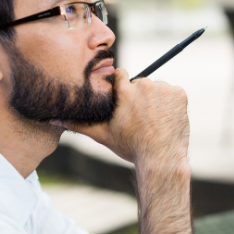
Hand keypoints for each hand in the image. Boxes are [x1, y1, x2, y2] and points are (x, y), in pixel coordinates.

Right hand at [57, 68, 189, 167]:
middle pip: (140, 83)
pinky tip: (166, 120)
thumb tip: (53, 118)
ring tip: (154, 122)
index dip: (122, 88)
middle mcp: (144, 85)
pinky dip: (171, 104)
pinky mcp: (180, 94)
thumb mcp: (102, 135)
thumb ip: (78, 123)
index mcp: (124, 90)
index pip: (121, 75)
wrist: (161, 159)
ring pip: (158, 89)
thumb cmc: (130, 148)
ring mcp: (164, 89)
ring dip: (156, 100)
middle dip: (140, 97)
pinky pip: (173, 94)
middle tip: (141, 119)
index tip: (125, 102)